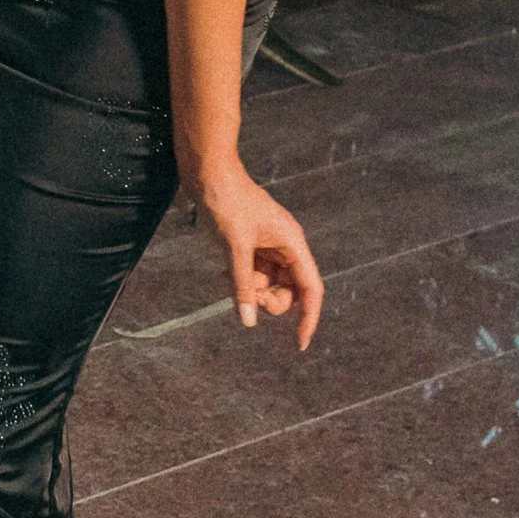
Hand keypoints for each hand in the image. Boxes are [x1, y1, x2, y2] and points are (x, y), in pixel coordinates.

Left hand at [191, 156, 322, 346]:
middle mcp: (285, 246)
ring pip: (268, 284)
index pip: (311, 288)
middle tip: (246, 295)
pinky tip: (223, 274)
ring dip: (251, 289)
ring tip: (229, 277)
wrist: (207, 173)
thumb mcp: (234, 247)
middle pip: (289, 290)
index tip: (299, 344)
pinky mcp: (249, 244)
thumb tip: (248, 321)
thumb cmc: (226, 202)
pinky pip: (252, 274)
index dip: (309, 317)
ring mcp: (267, 246)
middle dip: (270, 300)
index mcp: (293, 243)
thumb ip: (242, 285)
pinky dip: (240, 280)